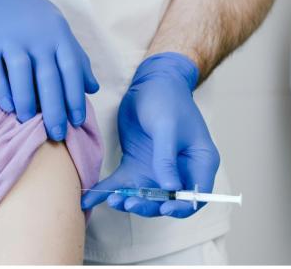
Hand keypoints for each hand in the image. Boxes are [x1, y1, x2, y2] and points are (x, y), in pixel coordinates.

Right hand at [0, 0, 98, 140]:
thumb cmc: (30, 14)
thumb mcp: (57, 29)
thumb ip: (76, 57)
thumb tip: (93, 88)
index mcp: (57, 34)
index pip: (71, 70)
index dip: (74, 98)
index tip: (76, 122)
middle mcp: (36, 36)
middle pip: (48, 78)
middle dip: (54, 109)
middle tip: (57, 134)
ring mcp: (10, 38)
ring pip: (21, 76)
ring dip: (26, 102)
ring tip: (28, 121)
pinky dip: (2, 90)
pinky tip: (8, 106)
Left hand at [80, 52, 220, 217]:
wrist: (151, 81)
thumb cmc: (167, 99)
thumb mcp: (167, 127)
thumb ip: (167, 158)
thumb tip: (170, 189)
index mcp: (199, 163)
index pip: (196, 196)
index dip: (181, 206)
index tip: (163, 207)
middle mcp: (180, 171)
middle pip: (167, 200)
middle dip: (148, 205)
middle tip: (128, 204)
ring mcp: (158, 169)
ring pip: (144, 195)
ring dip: (128, 200)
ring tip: (111, 200)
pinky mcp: (137, 164)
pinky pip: (124, 183)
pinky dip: (109, 191)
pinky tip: (91, 198)